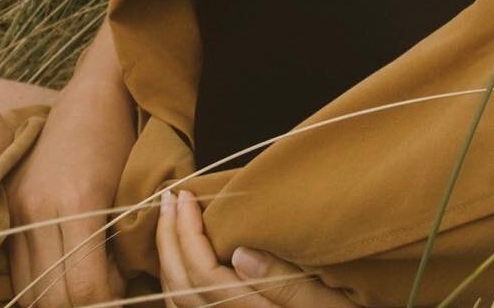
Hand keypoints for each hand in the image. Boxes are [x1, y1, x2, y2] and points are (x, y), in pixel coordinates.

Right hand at [6, 84, 136, 307]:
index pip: (84, 288)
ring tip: (86, 274)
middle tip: (106, 285)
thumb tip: (119, 292)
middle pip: (52, 297)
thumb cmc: (125, 137)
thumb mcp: (131, 189)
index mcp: (78, 201)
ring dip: (57, 294)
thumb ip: (122, 242)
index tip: (124, 285)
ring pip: (28, 287)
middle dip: (83, 301)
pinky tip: (65, 261)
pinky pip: (16, 264)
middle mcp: (40, 208)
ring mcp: (19, 206)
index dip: (107, 298)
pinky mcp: (8, 203)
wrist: (96, 92)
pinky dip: (39, 276)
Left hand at [156, 187, 355, 306]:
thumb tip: (240, 252)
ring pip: (177, 301)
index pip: (203, 274)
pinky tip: (180, 253)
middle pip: (181, 286)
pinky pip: (185, 307)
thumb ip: (285, 282)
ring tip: (168, 218)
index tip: (187, 196)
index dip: (187, 233)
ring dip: (167, 256)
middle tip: (168, 197)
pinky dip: (175, 277)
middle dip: (168, 238)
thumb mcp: (327, 301)